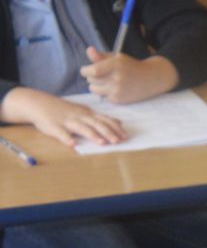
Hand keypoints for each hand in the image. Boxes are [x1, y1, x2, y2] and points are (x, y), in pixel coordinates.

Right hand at [1, 87, 125, 145]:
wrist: (38, 103)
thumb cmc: (64, 109)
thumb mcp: (84, 111)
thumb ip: (100, 118)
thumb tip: (119, 122)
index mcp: (87, 114)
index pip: (104, 120)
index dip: (115, 128)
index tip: (126, 136)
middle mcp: (79, 116)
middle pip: (96, 124)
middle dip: (108, 132)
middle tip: (118, 141)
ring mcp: (66, 121)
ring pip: (81, 128)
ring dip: (92, 135)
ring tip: (102, 143)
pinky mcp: (54, 126)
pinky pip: (60, 133)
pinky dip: (66, 138)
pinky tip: (72, 144)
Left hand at [81, 48, 177, 103]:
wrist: (151, 78)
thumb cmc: (130, 66)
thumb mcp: (117, 58)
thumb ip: (101, 56)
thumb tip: (88, 50)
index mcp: (116, 64)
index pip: (93, 71)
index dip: (85, 71)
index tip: (86, 70)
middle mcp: (117, 77)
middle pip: (91, 80)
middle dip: (92, 77)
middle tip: (100, 75)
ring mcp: (118, 90)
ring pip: (94, 89)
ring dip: (96, 86)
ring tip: (105, 82)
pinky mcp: (120, 99)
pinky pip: (103, 97)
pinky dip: (105, 93)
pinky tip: (114, 89)